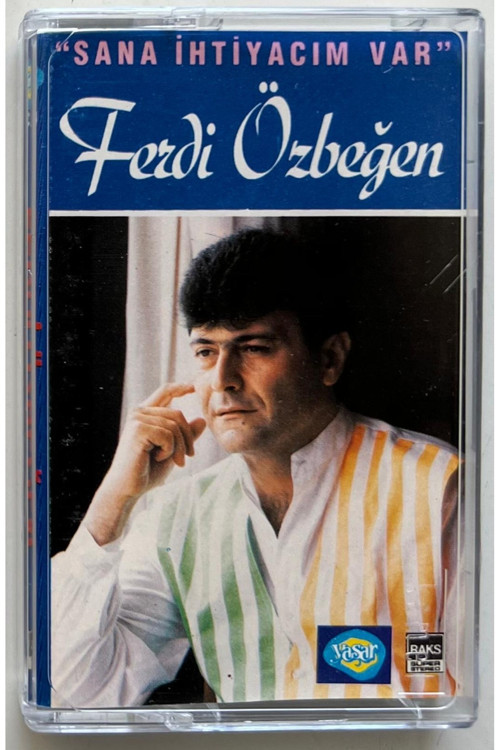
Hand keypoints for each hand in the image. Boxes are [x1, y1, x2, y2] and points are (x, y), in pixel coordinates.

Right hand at [83, 383, 205, 544]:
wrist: (128, 488)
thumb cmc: (147, 471)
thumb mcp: (173, 450)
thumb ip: (185, 435)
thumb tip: (201, 420)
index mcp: (145, 414)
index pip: (164, 392)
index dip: (180, 387)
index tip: (194, 386)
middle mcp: (139, 412)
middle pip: (177, 414)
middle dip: (187, 438)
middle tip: (187, 458)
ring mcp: (137, 419)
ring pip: (175, 425)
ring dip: (180, 447)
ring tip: (175, 462)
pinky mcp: (138, 429)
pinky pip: (168, 434)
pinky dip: (169, 450)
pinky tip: (157, 458)